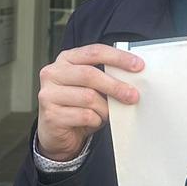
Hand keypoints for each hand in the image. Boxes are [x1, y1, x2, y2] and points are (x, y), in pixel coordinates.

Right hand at [36, 43, 143, 162]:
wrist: (57, 133)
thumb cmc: (78, 106)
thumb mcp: (91, 87)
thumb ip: (105, 77)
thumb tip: (133, 78)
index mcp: (66, 59)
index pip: (94, 52)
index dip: (118, 57)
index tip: (138, 65)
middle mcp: (53, 73)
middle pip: (89, 74)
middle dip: (115, 85)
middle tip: (133, 95)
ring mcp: (48, 93)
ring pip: (88, 97)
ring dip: (104, 108)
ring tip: (106, 113)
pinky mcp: (50, 114)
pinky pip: (84, 115)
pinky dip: (96, 120)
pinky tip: (94, 121)